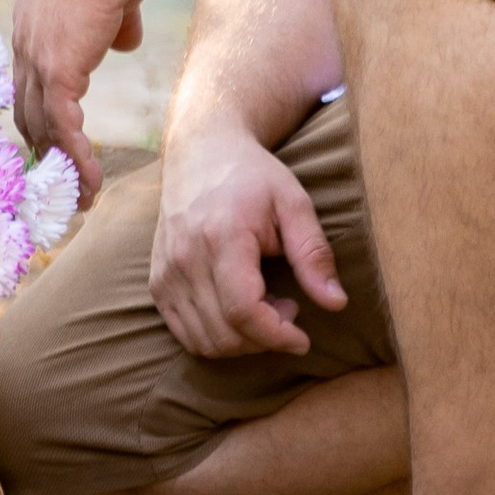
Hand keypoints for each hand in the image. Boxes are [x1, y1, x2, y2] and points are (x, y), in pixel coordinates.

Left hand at [11, 0, 145, 199]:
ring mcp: (36, 58)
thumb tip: (123, 41)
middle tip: (61, 183)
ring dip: (60, 164)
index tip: (56, 140)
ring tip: (79, 197)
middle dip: (44, 149)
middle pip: (27, 110)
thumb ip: (114, 23)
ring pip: (42, 126)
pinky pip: (64, 127)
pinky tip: (91, 182)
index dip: (43, 113)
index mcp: (32, 24)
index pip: (30, 81)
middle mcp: (24, 43)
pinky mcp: (58, 70)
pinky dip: (76, 158)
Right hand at [149, 117, 348, 359]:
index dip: (277, 336)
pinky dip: (216, 338)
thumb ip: (314, 254)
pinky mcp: (158, 282)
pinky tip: (237, 310)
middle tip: (288, 308)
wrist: (200, 152)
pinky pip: (184, 334)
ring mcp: (166, 273)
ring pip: (203, 342)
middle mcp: (185, 259)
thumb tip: (336, 304)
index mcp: (221, 237)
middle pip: (225, 334)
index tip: (303, 338)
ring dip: (242, 342)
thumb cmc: (252, 177)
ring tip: (264, 306)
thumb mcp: (293, 204)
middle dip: (265, 339)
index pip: (243, 311)